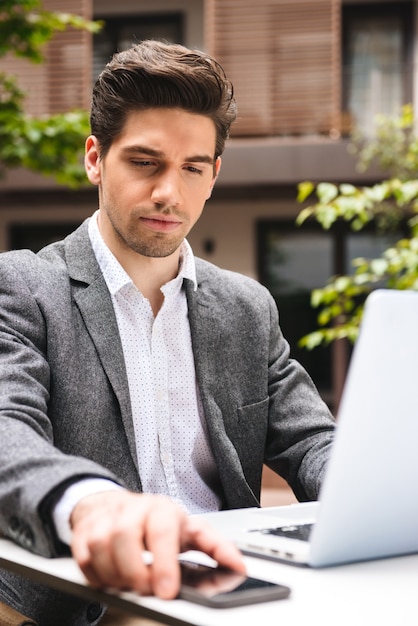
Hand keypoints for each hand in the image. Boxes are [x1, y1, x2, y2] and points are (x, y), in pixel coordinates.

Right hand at [70, 491, 245, 598]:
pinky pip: (82, 556)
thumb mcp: (191, 531)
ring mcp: (106, 519)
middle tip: (146, 590)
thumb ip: (216, 548)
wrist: (119, 506)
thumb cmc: (159, 523)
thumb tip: (239, 566)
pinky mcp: (85, 532)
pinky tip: (109, 578)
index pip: (162, 531)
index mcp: (162, 510)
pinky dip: (95, 575)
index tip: (167, 591)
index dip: (163, 562)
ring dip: (114, 574)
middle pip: (125, 537)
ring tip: (129, 584)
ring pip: (100, 546)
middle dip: (135, 573)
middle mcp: (133, 509)